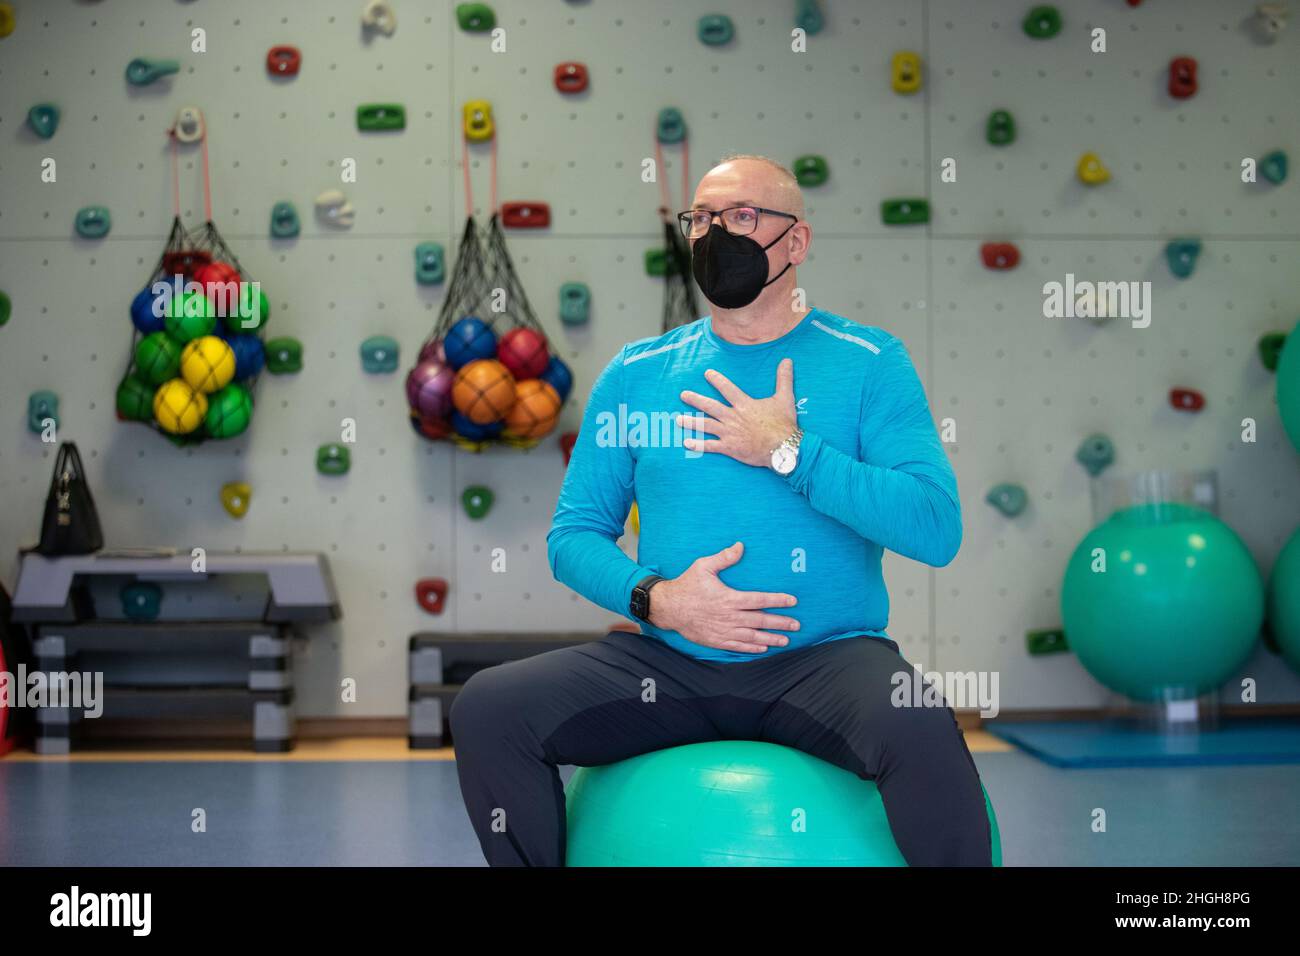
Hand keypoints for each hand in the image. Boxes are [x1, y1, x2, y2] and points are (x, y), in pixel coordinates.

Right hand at [648, 542, 799, 653]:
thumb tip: (740, 546)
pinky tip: (763, 648)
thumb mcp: (703, 566)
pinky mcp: (716, 640)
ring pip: (752, 636)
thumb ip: (724, 558)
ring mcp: (723, 630)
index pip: (760, 600)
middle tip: (796, 625)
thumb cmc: (687, 585)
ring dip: (771, 638)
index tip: (793, 601)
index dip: (778, 600)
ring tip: (786, 640)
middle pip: (761, 621)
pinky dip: (752, 648)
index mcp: (729, 598)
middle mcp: (729, 616)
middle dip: (781, 623)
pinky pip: (738, 646)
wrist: (668, 608)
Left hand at [676, 360, 797, 468]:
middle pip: (710, 406)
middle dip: (695, 399)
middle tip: (683, 395)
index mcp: (744, 404)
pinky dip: (698, 445)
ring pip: (706, 425)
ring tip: (678, 419)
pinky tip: (686, 443)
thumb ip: (783, 379)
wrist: (784, 447)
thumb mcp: (785, 398)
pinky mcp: (730, 448)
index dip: (716, 380)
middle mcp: (733, 417)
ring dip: (691, 422)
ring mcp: (730, 433)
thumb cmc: (784, 423)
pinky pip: (710, 446)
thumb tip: (787, 360)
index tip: (707, 374)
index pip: (727, 389)